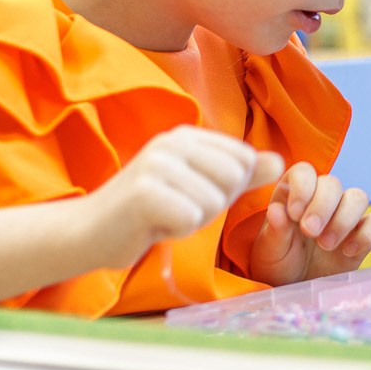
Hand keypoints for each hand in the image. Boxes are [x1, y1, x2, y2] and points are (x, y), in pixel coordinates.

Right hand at [87, 127, 282, 268]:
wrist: (89, 233)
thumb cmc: (150, 213)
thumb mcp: (201, 189)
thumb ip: (242, 175)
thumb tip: (281, 161)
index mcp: (187, 136)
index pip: (243, 160)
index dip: (226, 189)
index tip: (192, 194)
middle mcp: (171, 141)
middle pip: (234, 178)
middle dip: (212, 205)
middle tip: (176, 208)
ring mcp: (156, 163)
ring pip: (213, 202)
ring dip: (192, 221)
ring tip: (162, 216)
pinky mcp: (143, 191)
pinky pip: (190, 218)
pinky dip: (175, 231)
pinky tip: (152, 226)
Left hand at [249, 162, 370, 285]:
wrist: (297, 288)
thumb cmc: (279, 265)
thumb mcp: (269, 252)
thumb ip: (275, 231)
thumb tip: (277, 210)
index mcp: (294, 194)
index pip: (304, 172)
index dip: (303, 187)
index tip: (294, 214)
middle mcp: (321, 199)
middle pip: (333, 183)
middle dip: (323, 207)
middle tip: (310, 232)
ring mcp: (344, 215)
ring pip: (358, 197)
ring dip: (344, 220)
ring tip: (326, 245)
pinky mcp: (362, 235)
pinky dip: (367, 235)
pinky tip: (348, 252)